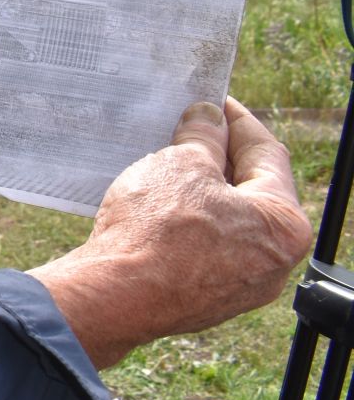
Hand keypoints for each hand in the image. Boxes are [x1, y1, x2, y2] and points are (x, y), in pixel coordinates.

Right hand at [29, 99, 311, 368]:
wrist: (116, 296)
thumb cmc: (157, 229)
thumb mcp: (181, 164)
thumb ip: (203, 138)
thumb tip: (208, 119)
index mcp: (284, 224)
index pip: (267, 154)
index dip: (236, 121)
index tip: (214, 100)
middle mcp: (274, 261)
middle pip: (250, 191)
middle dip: (218, 157)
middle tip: (189, 128)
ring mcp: (241, 286)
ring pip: (226, 223)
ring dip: (200, 191)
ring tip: (167, 163)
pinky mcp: (207, 299)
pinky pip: (203, 249)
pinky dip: (187, 223)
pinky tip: (158, 206)